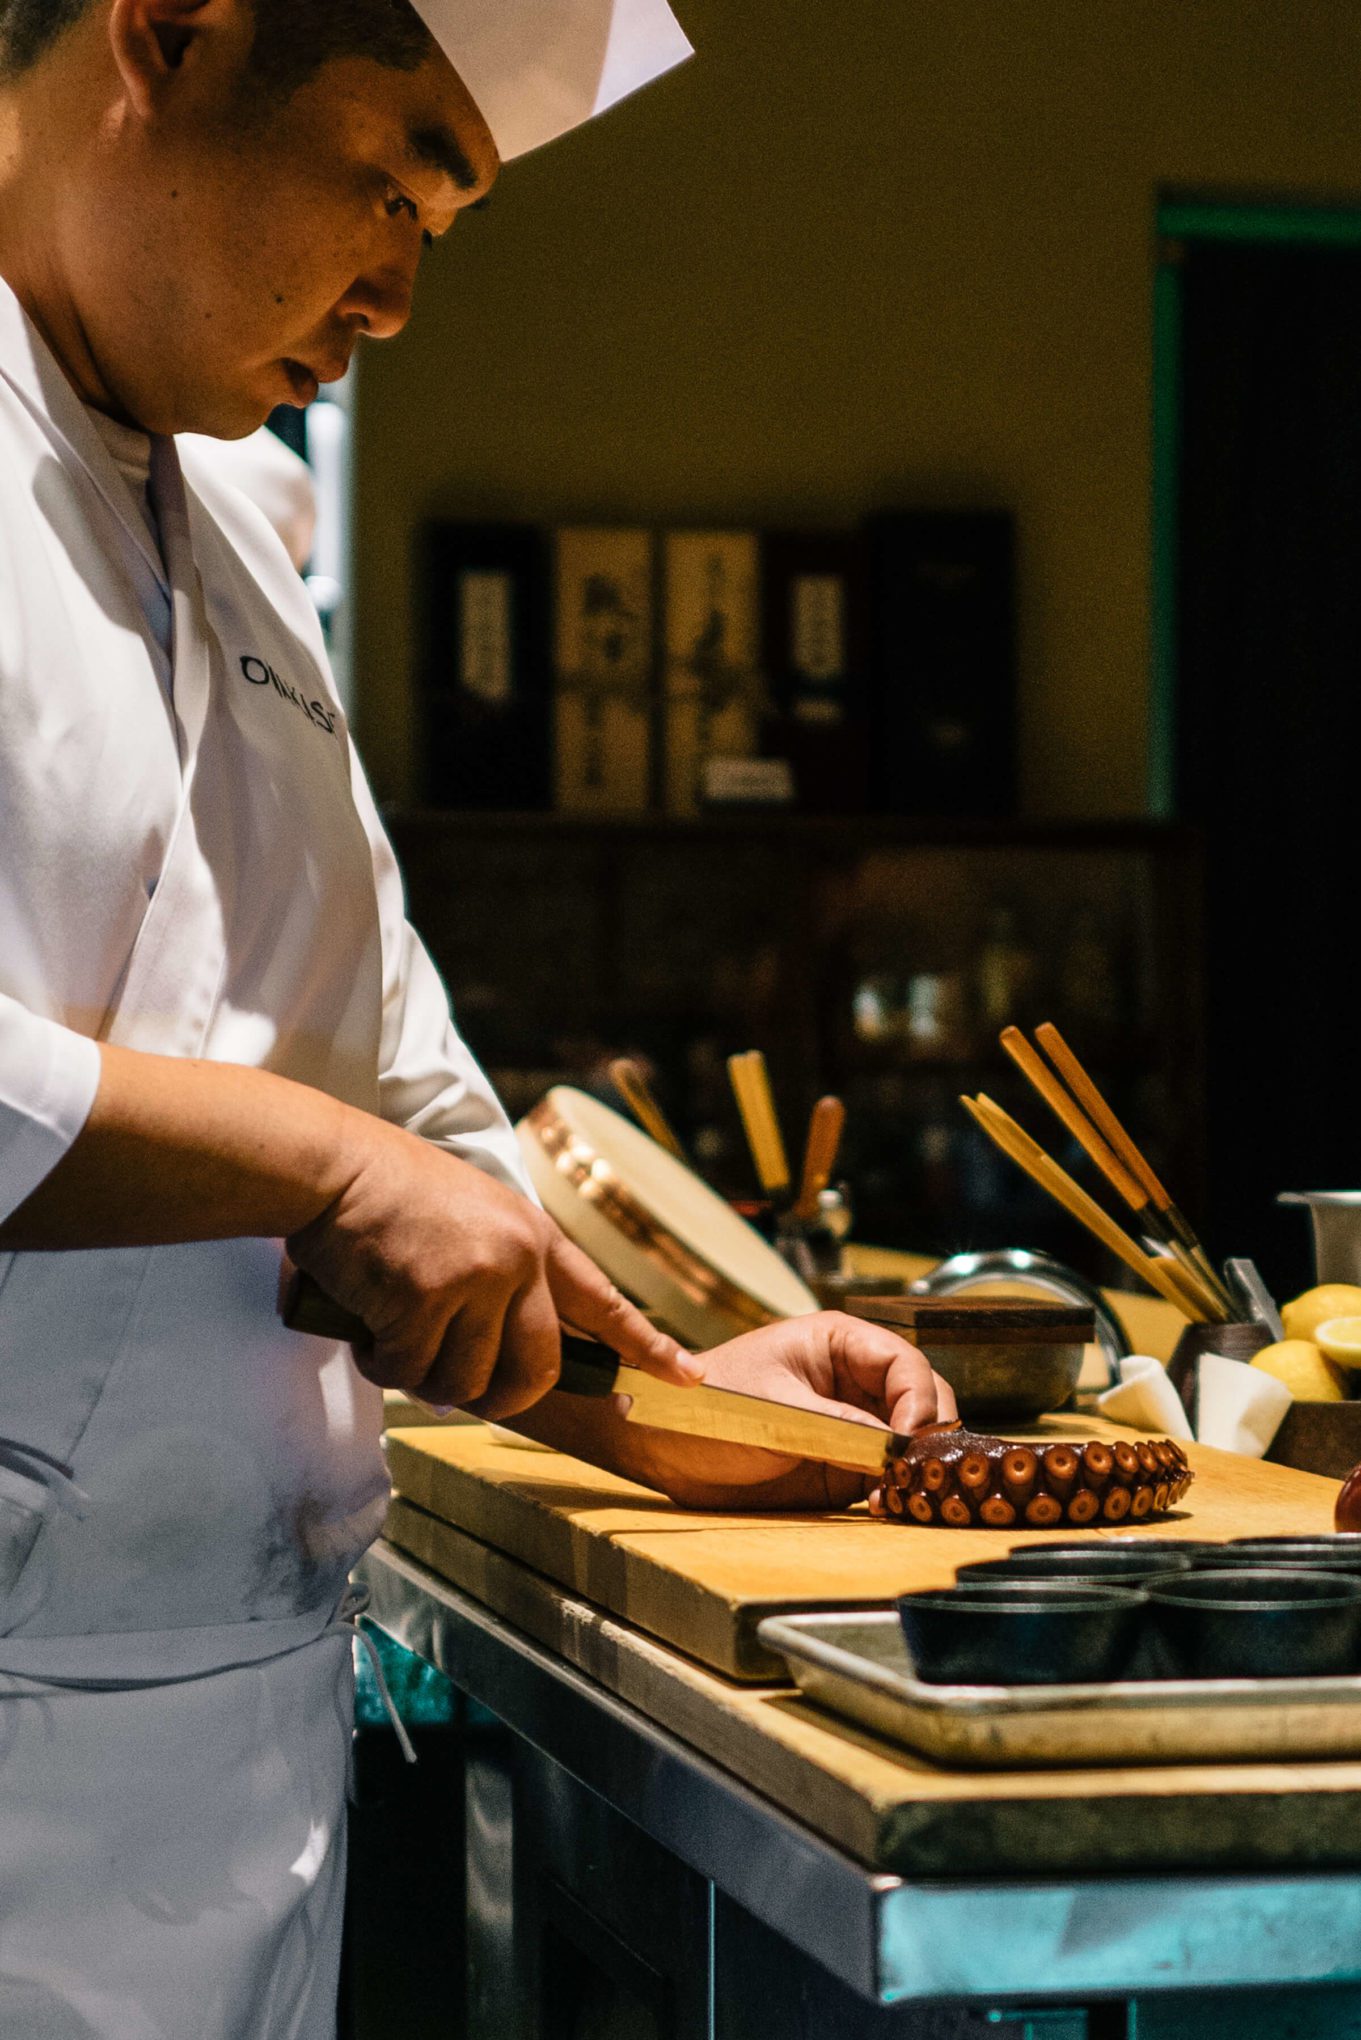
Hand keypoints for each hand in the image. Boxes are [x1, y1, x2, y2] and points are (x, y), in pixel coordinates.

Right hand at [287, 1121, 701, 1418]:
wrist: (332, 1167)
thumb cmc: (387, 1195)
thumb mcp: (470, 1218)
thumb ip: (497, 1281)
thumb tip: (492, 1366)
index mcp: (534, 1237)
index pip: (602, 1300)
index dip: (646, 1345)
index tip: (687, 1377)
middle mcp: (518, 1259)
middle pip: (535, 1371)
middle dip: (495, 1396)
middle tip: (454, 1387)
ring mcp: (475, 1278)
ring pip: (464, 1381)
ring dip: (421, 1374)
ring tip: (391, 1327)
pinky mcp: (426, 1298)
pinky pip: (409, 1371)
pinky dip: (380, 1362)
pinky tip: (366, 1321)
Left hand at [518, 1311, 957, 1511]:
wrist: (661, 1447)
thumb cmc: (705, 1407)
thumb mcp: (775, 1410)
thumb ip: (839, 1426)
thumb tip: (896, 1447)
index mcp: (838, 1341)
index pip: (904, 1363)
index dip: (918, 1399)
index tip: (909, 1437)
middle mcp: (854, 1378)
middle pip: (924, 1397)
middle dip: (929, 1431)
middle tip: (917, 1467)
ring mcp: (852, 1421)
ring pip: (913, 1438)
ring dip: (917, 1464)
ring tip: (902, 1489)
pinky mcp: (843, 1462)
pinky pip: (888, 1473)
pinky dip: (898, 1489)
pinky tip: (884, 1504)